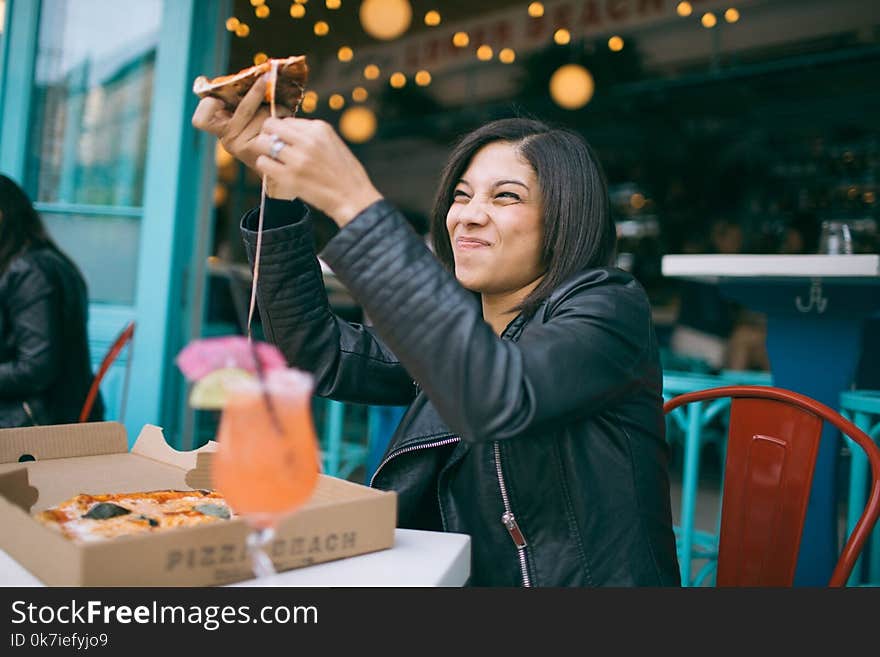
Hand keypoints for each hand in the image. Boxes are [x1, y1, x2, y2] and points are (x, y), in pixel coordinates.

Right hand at [191, 77, 295, 198]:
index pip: (200, 121)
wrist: (279, 164)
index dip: (207, 106)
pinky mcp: (259, 150)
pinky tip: (285, 123)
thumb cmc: (263, 133)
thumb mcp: (248, 117)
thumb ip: (242, 101)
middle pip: (242, 108)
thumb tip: (262, 73)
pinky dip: (282, 117)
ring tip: (282, 114)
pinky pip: (272, 123)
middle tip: (266, 76)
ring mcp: (242, 147)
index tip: (220, 99)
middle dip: (257, 92)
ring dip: (276, 109)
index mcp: (219, 129)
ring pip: (261, 114)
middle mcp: (227, 140)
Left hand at [252, 117, 382, 225]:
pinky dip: (265, 166)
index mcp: (320, 128)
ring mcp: (298, 159)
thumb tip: (288, 132)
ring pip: (262, 143)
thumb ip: (312, 135)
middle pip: (270, 125)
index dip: (282, 131)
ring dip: (264, 151)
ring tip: (273, 160)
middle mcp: (308, 140)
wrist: (354, 199)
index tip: (285, 141)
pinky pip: (263, 163)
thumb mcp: (334, 143)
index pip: (287, 120)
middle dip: (268, 135)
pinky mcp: (290, 177)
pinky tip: (274, 171)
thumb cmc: (346, 174)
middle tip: (271, 147)